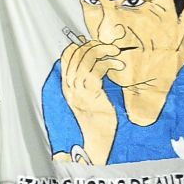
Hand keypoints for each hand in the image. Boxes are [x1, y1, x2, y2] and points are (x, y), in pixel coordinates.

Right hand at [57, 34, 124, 164]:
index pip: (66, 58)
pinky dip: (108, 63)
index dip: (77, 47)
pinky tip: (117, 64)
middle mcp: (70, 86)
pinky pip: (97, 70)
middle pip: (76, 56)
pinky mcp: (91, 93)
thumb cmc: (98, 121)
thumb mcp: (88, 100)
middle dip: (92, 46)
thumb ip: (86, 84)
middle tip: (107, 45)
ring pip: (86, 60)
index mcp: (67, 87)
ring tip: (114, 51)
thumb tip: (95, 66)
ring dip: (101, 51)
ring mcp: (79, 89)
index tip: (91, 43)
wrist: (99, 139)